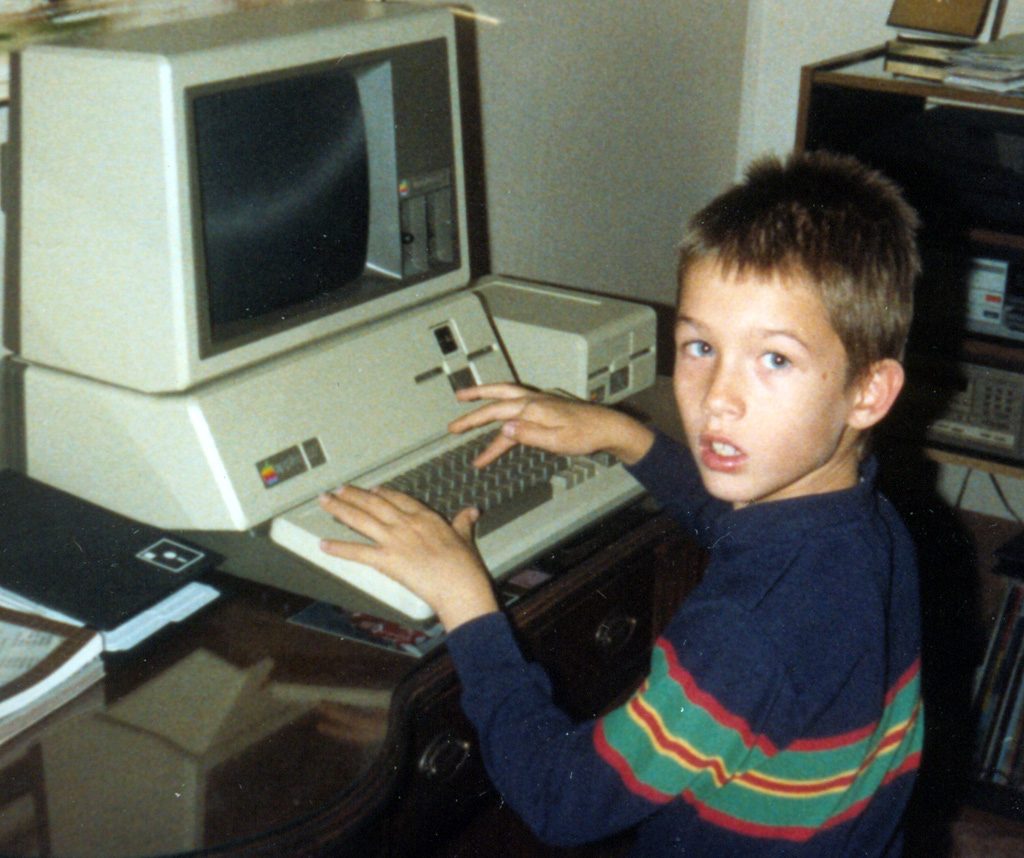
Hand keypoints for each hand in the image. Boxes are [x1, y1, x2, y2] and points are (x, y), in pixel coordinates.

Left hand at [318, 486, 498, 630]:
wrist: (459, 585)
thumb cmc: (465, 565)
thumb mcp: (465, 538)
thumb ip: (464, 521)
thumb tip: (472, 511)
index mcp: (424, 517)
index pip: (399, 499)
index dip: (383, 493)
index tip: (372, 490)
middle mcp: (405, 524)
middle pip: (374, 504)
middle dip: (354, 495)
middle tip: (338, 489)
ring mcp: (393, 540)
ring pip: (361, 520)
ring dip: (340, 509)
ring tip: (325, 501)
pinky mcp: (385, 560)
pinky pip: (357, 552)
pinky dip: (338, 548)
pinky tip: (322, 544)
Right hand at [449, 383, 654, 466]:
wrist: (608, 428)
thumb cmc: (585, 435)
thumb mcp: (556, 441)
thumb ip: (528, 435)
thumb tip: (503, 429)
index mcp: (532, 408)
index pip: (495, 415)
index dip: (473, 424)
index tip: (456, 433)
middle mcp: (533, 400)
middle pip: (496, 400)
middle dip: (473, 405)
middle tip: (454, 412)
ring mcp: (539, 401)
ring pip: (505, 394)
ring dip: (485, 395)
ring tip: (468, 398)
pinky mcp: (546, 405)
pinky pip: (517, 401)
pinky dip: (503, 405)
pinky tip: (500, 416)